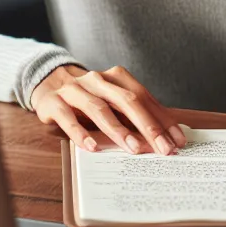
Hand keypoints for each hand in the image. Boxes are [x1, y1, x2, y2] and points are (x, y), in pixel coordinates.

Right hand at [30, 64, 186, 155]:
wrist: (47, 84)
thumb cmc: (89, 99)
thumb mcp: (112, 103)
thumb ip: (134, 116)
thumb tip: (166, 137)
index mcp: (116, 77)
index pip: (145, 97)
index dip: (162, 119)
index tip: (178, 140)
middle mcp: (98, 79)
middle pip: (127, 100)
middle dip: (148, 126)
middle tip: (163, 148)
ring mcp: (75, 89)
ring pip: (100, 108)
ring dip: (118, 130)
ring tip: (134, 149)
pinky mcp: (54, 102)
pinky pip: (68, 117)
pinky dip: (80, 132)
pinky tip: (92, 147)